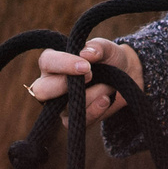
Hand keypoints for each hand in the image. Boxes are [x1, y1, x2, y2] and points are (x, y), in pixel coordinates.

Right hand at [29, 39, 143, 123]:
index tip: (86, 66)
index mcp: (52, 62)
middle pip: (41, 90)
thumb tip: (85, 53)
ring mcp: (58, 104)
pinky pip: (76, 121)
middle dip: (64, 85)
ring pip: (63, 107)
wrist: (126, 76)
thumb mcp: (106, 49)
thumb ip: (97, 47)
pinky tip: (106, 100)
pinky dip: (94, 111)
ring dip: (90, 96)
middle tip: (91, 76)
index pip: (47, 62)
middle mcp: (50, 83)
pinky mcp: (71, 119)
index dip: (63, 64)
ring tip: (108, 86)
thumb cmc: (108, 58)